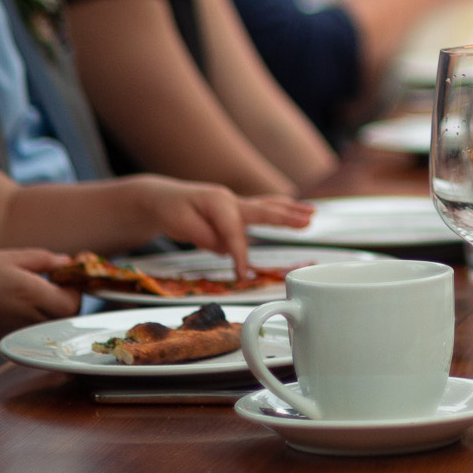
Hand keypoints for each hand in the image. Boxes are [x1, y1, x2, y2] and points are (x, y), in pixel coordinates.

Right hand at [0, 249, 80, 337]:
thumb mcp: (11, 257)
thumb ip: (44, 260)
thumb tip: (67, 262)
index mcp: (31, 294)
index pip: (73, 303)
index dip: (76, 289)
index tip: (67, 275)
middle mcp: (29, 317)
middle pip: (67, 317)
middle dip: (69, 299)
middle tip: (58, 283)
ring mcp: (21, 331)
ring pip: (54, 325)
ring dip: (56, 310)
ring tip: (41, 292)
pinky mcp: (13, 338)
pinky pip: (38, 330)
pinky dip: (41, 318)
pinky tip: (26, 303)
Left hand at [112, 176, 309, 279]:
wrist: (160, 198)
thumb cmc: (169, 210)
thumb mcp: (180, 225)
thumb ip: (204, 236)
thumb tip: (225, 247)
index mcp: (217, 202)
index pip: (234, 233)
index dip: (239, 255)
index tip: (241, 275)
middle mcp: (230, 199)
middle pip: (263, 210)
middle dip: (285, 218)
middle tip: (308, 223)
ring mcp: (234, 202)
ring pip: (267, 206)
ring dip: (290, 211)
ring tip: (312, 214)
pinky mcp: (235, 208)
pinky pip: (262, 208)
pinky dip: (280, 208)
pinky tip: (294, 209)